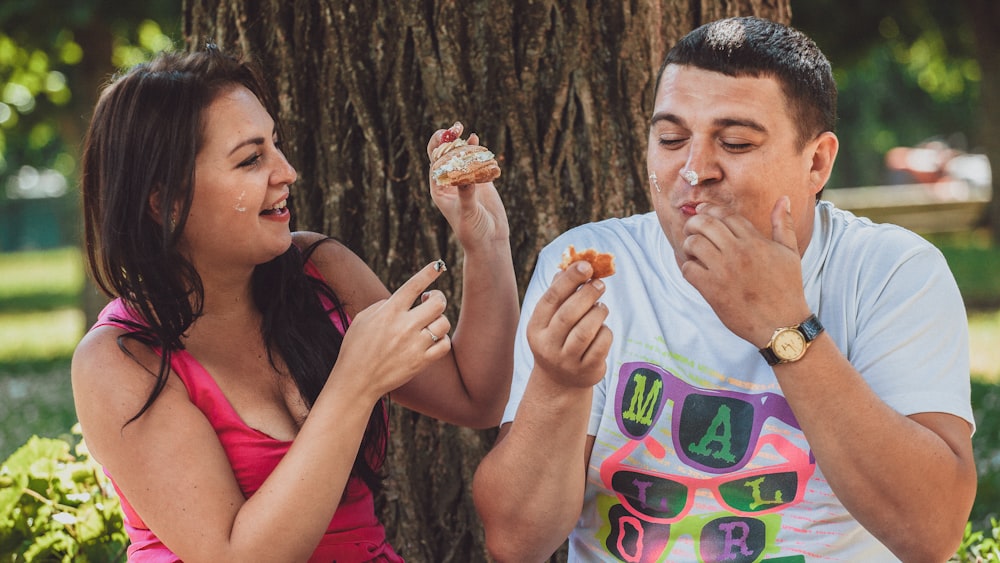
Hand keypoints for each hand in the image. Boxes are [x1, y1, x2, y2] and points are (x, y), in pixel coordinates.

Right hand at [334, 261, 451, 399]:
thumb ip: (384, 305)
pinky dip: (442, 340)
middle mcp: (404, 326)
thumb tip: (400, 300)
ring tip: (429, 323)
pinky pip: (445, 345)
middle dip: (438, 298)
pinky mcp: (421, 362)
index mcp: (388, 312)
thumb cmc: (355, 348)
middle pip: (438, 303)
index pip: (413, 286)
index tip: (439, 265)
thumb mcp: (363, 319)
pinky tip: (433, 339)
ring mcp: (414, 345)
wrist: (356, 381)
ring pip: (444, 323)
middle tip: (430, 300)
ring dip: (439, 320)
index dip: (429, 273)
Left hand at [426, 122, 509, 247]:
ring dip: (463, 143)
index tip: (446, 137)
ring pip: (461, 156)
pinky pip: (476, 162)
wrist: (489, 241)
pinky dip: (477, 151)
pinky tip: (477, 140)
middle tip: (455, 127)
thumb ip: (466, 195)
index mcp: (439, 189)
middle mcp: (450, 182)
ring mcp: (465, 180)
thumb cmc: (472, 231)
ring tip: (466, 132)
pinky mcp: (480, 181)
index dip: (439, 148)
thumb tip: (465, 179)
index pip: (435, 163)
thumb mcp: (467, 213)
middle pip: (445, 155)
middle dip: (448, 140)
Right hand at [526, 261, 612, 388]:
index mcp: (536, 327)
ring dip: (598, 312)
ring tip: (602, 307)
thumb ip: (560, 293)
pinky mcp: (586, 371)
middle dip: (587, 294)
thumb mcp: (552, 319)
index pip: (551, 299)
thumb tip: (572, 264)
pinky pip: (601, 345)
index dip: (569, 280)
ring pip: (585, 331)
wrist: (560, 381)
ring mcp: (566, 361)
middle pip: (568, 315)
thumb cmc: (559, 338)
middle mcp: (547, 345)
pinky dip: (606, 331)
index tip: (586, 265)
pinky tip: (603, 328)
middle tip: (600, 284)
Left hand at [679, 196, 809, 345]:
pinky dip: (687, 268)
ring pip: (694, 243)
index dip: (710, 210)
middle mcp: (738, 252)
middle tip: (691, 230)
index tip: (702, 212)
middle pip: (705, 223)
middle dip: (693, 222)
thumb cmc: (787, 288)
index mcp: (755, 241)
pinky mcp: (713, 290)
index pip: (725, 214)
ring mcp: (724, 270)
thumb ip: (783, 224)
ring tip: (693, 252)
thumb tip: (784, 199)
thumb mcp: (790, 252)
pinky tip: (695, 272)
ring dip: (688, 245)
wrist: (783, 324)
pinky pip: (688, 269)